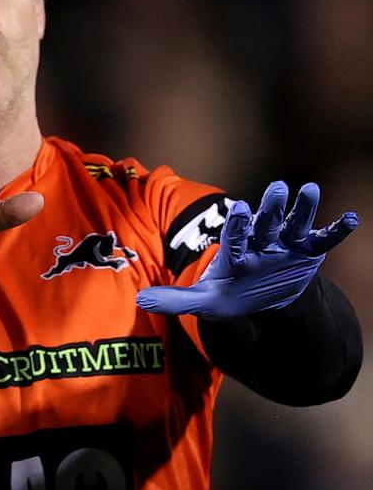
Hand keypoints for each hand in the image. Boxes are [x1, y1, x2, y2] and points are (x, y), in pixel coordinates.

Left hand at [136, 181, 358, 319]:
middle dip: (271, 208)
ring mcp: (285, 244)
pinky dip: (335, 231)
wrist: (261, 296)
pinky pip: (322, 239)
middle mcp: (260, 241)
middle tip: (277, 187)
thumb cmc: (231, 293)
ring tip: (308, 189)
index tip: (238, 208)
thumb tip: (139, 301)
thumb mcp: (205, 301)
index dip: (237, 226)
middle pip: (265, 223)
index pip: (234, 238)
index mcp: (235, 251)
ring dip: (302, 209)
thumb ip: (175, 300)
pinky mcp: (307, 251)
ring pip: (293, 223)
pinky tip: (350, 219)